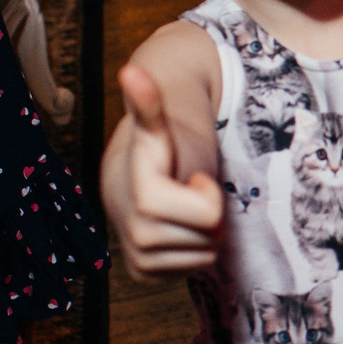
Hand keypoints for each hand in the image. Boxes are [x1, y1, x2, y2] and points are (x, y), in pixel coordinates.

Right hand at [110, 64, 226, 278]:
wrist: (135, 174)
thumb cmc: (161, 147)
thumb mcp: (161, 126)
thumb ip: (149, 103)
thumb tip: (132, 70)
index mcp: (142, 194)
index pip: (210, 216)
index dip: (207, 193)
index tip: (189, 176)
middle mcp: (133, 230)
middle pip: (211, 236)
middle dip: (208, 213)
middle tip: (187, 191)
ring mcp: (137, 256)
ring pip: (205, 255)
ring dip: (202, 232)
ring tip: (180, 208)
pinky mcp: (144, 273)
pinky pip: (193, 270)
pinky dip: (193, 250)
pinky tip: (175, 227)